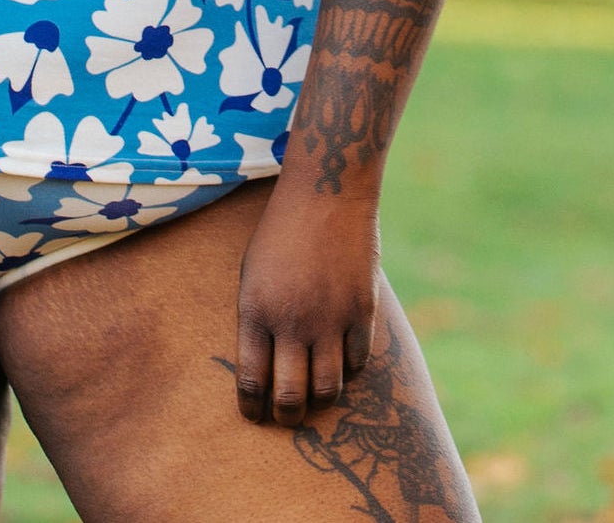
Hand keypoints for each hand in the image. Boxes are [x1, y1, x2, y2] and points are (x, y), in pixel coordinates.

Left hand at [233, 174, 381, 425]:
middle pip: (290, 397)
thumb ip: (257, 320)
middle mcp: (292, 322)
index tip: (254, 415)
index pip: (251, 381)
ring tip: (314, 397)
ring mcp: (330, 319)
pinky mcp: (362, 312)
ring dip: (319, 400)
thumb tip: (263, 367)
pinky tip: (341, 363)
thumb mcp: (251, 273)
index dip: (251, 408)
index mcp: (255, 311)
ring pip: (327, 389)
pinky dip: (349, 370)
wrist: (326, 194)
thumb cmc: (280, 232)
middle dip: (286, 417)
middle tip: (286, 417)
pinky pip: (358, 362)